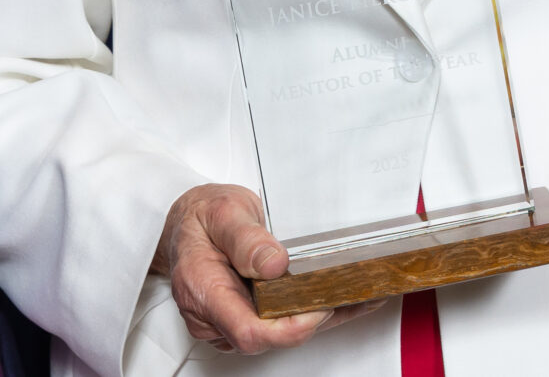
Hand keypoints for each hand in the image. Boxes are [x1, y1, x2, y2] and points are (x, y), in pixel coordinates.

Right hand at [153, 184, 385, 354]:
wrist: (188, 223)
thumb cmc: (202, 217)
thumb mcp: (223, 211)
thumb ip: (245, 238)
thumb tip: (273, 264)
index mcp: (203, 289)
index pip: (250, 331)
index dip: (290, 327)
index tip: (320, 305)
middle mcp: (212, 316)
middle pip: (269, 337)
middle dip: (311, 318)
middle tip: (348, 290)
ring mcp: (227, 323)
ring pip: (279, 334)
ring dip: (319, 316)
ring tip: (360, 291)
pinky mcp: (243, 320)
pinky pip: (280, 326)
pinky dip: (313, 312)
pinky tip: (344, 298)